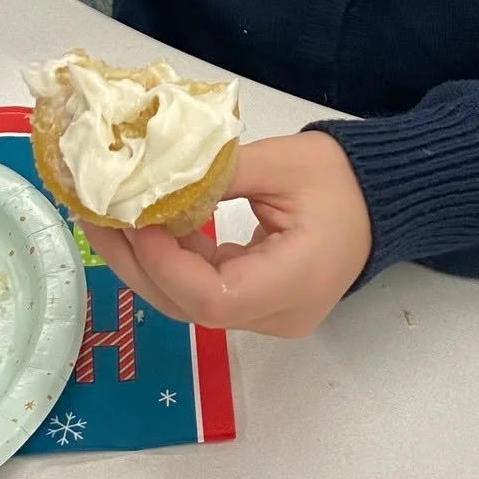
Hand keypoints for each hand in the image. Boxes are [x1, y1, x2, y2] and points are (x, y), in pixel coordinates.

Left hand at [80, 131, 371, 338]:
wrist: (383, 198)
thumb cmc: (341, 178)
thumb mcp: (282, 163)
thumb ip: (217, 175)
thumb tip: (151, 180)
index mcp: (295, 284)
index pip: (213, 300)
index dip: (165, 265)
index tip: (135, 220)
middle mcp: (279, 315)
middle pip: (191, 309)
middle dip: (136, 263)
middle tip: (95, 216)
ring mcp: (268, 315)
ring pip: (190, 304)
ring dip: (145, 263)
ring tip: (105, 219)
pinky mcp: (258, 302)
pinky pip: (204, 291)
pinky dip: (171, 261)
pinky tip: (142, 227)